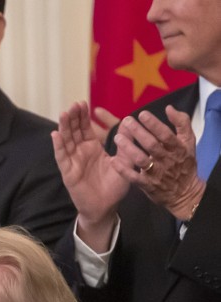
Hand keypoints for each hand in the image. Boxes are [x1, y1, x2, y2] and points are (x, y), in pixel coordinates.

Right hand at [51, 101, 128, 251]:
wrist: (105, 208)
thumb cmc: (114, 187)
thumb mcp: (125, 162)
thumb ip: (126, 144)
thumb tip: (130, 122)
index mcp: (93, 149)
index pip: (85, 129)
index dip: (83, 116)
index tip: (83, 103)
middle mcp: (81, 153)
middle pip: (74, 131)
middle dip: (73, 118)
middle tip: (74, 104)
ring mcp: (73, 161)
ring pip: (67, 141)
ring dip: (65, 127)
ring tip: (64, 113)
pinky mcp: (68, 172)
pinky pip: (62, 157)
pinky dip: (59, 146)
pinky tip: (56, 135)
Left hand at [111, 106, 204, 221]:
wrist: (184, 193)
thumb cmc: (184, 163)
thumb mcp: (188, 142)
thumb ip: (182, 123)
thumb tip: (169, 108)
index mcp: (178, 148)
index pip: (166, 134)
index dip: (154, 124)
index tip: (142, 114)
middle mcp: (167, 160)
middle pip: (152, 145)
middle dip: (139, 132)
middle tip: (126, 120)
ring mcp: (156, 173)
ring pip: (141, 160)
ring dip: (129, 149)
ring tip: (117, 138)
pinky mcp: (147, 185)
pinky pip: (134, 177)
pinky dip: (123, 170)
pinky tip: (112, 161)